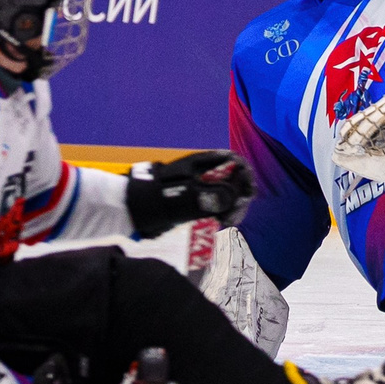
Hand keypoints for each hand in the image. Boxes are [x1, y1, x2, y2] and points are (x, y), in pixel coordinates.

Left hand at [127, 149, 254, 235]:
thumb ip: (213, 196)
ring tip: (227, 221)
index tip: (248, 193)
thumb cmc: (161, 197)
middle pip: (233, 178)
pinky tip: (221, 222)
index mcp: (203, 163)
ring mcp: (201, 187)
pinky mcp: (196, 201)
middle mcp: (205, 172)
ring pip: (226, 194)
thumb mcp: (189, 196)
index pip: (234, 160)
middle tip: (236, 214)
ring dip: (232, 206)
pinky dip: (222, 212)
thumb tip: (234, 198)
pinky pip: (216, 204)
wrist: (136, 208)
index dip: (245, 174)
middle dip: (239, 195)